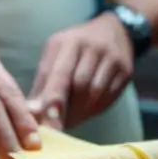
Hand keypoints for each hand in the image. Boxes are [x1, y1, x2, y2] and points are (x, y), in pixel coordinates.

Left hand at [28, 13, 134, 129]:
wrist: (115, 30)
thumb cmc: (76, 45)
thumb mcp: (56, 53)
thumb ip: (44, 80)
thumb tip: (32, 112)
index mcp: (70, 41)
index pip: (60, 74)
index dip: (52, 100)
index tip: (45, 123)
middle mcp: (93, 47)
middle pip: (80, 86)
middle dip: (67, 110)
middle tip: (56, 128)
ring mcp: (113, 59)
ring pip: (95, 94)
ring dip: (81, 113)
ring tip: (69, 121)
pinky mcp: (126, 71)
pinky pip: (109, 97)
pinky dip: (95, 109)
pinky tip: (85, 113)